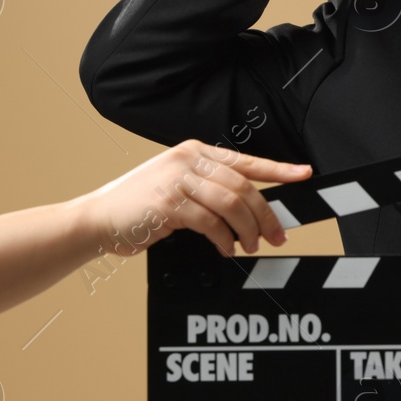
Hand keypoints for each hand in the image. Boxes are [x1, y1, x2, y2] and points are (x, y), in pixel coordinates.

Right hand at [65, 140, 310, 258]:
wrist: (97, 219)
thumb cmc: (140, 207)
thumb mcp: (178, 186)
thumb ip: (210, 188)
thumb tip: (252, 209)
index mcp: (194, 151)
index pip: (245, 160)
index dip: (278, 169)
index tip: (303, 174)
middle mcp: (187, 159)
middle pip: (244, 186)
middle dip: (266, 215)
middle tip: (277, 236)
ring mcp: (177, 179)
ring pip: (232, 204)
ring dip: (247, 230)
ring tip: (250, 246)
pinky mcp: (168, 203)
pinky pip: (211, 223)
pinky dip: (224, 240)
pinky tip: (226, 249)